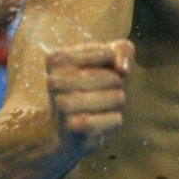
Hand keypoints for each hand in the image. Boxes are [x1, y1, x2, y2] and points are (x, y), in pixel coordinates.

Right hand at [46, 39, 133, 154]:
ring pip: (116, 97)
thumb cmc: (91, 83)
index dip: (113, 64)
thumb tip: (123, 69)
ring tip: (104, 105)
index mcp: (58, 58)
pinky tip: (101, 121)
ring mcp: (62, 106)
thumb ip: (122, 50)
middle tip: (103, 91)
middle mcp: (54, 81)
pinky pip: (115, 119)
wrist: (64, 129)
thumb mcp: (108, 58)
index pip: (108, 54)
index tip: (100, 70)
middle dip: (116, 84)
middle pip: (113, 78)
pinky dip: (114, 120)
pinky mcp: (74, 128)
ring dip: (117, 101)